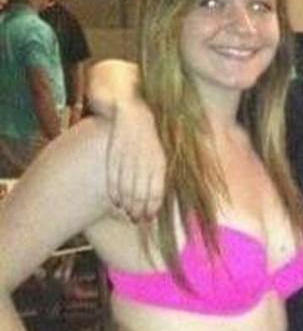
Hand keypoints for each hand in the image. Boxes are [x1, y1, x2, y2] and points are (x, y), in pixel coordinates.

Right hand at [106, 98, 165, 222]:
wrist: (132, 110)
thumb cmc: (150, 136)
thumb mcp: (161, 152)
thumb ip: (161, 173)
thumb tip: (162, 197)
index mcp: (158, 161)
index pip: (156, 191)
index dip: (152, 207)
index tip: (149, 217)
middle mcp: (143, 161)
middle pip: (139, 193)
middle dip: (138, 210)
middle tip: (136, 219)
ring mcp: (127, 157)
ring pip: (125, 188)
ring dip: (126, 204)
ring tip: (127, 213)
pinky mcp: (113, 154)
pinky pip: (112, 177)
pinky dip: (113, 192)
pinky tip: (115, 201)